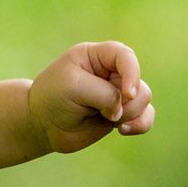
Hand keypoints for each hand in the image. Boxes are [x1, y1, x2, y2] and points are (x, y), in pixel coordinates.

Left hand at [27, 41, 155, 155]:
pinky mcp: (121, 113)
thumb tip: (122, 111)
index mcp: (96, 56)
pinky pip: (145, 116)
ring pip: (144, 99)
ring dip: (130, 114)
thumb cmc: (53, 98)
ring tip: (108, 121)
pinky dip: (140, 125)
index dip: (131, 73)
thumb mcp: (74, 87)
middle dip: (126, 101)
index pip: (125, 56)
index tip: (126, 94)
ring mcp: (117, 93)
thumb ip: (105, 94)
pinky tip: (123, 131)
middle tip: (104, 111)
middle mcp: (110, 72)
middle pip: (138, 82)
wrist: (41, 124)